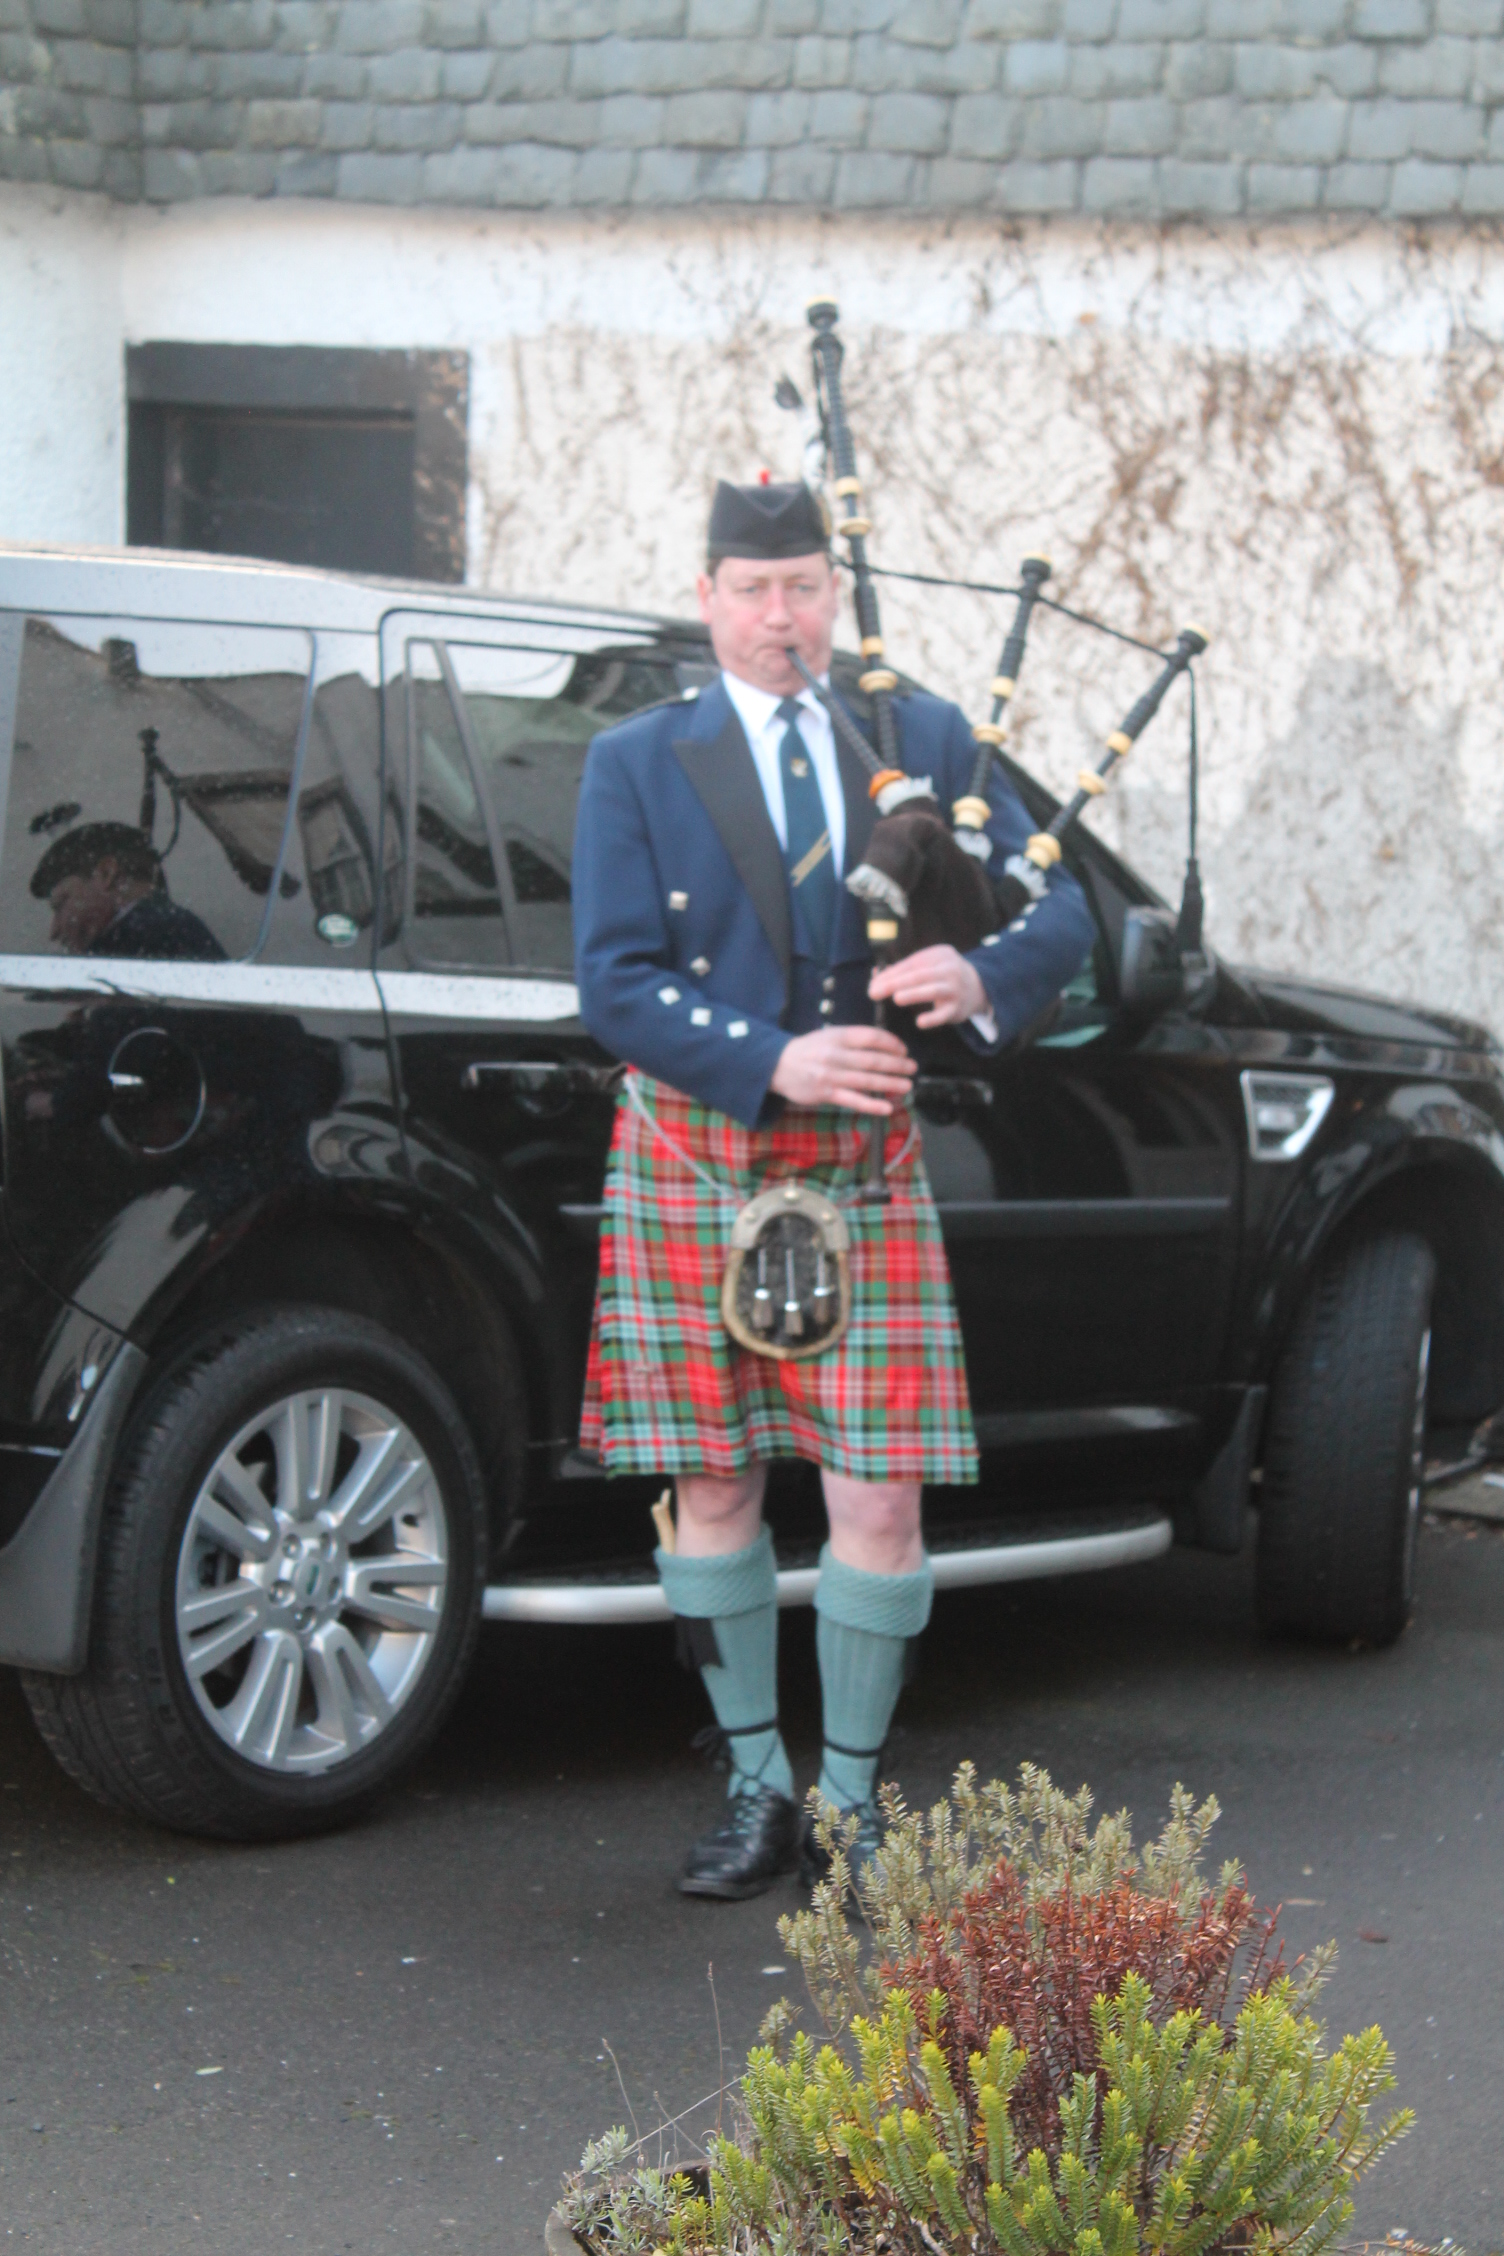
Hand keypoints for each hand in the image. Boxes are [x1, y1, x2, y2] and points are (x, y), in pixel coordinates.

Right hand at [771, 1024, 915, 1114]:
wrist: (778, 1065)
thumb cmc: (810, 1050)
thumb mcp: (830, 1036)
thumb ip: (854, 1040)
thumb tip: (886, 1047)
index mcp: (838, 1036)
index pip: (871, 1037)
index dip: (891, 1043)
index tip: (903, 1050)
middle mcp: (835, 1055)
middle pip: (873, 1060)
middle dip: (897, 1065)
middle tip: (912, 1068)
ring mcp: (831, 1075)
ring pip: (867, 1081)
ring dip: (890, 1084)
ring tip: (907, 1085)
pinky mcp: (826, 1093)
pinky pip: (854, 1100)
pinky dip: (872, 1105)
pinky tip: (887, 1108)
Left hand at [869, 944, 987, 1028]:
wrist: (977, 987)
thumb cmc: (941, 975)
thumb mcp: (928, 965)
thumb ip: (903, 970)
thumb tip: (875, 977)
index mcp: (939, 954)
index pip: (911, 964)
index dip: (890, 974)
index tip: (873, 984)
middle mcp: (949, 969)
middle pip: (920, 975)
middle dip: (895, 983)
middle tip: (874, 992)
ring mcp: (955, 988)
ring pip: (933, 990)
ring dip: (914, 994)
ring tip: (896, 998)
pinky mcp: (958, 1008)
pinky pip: (944, 1014)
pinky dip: (933, 1018)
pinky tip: (919, 1022)